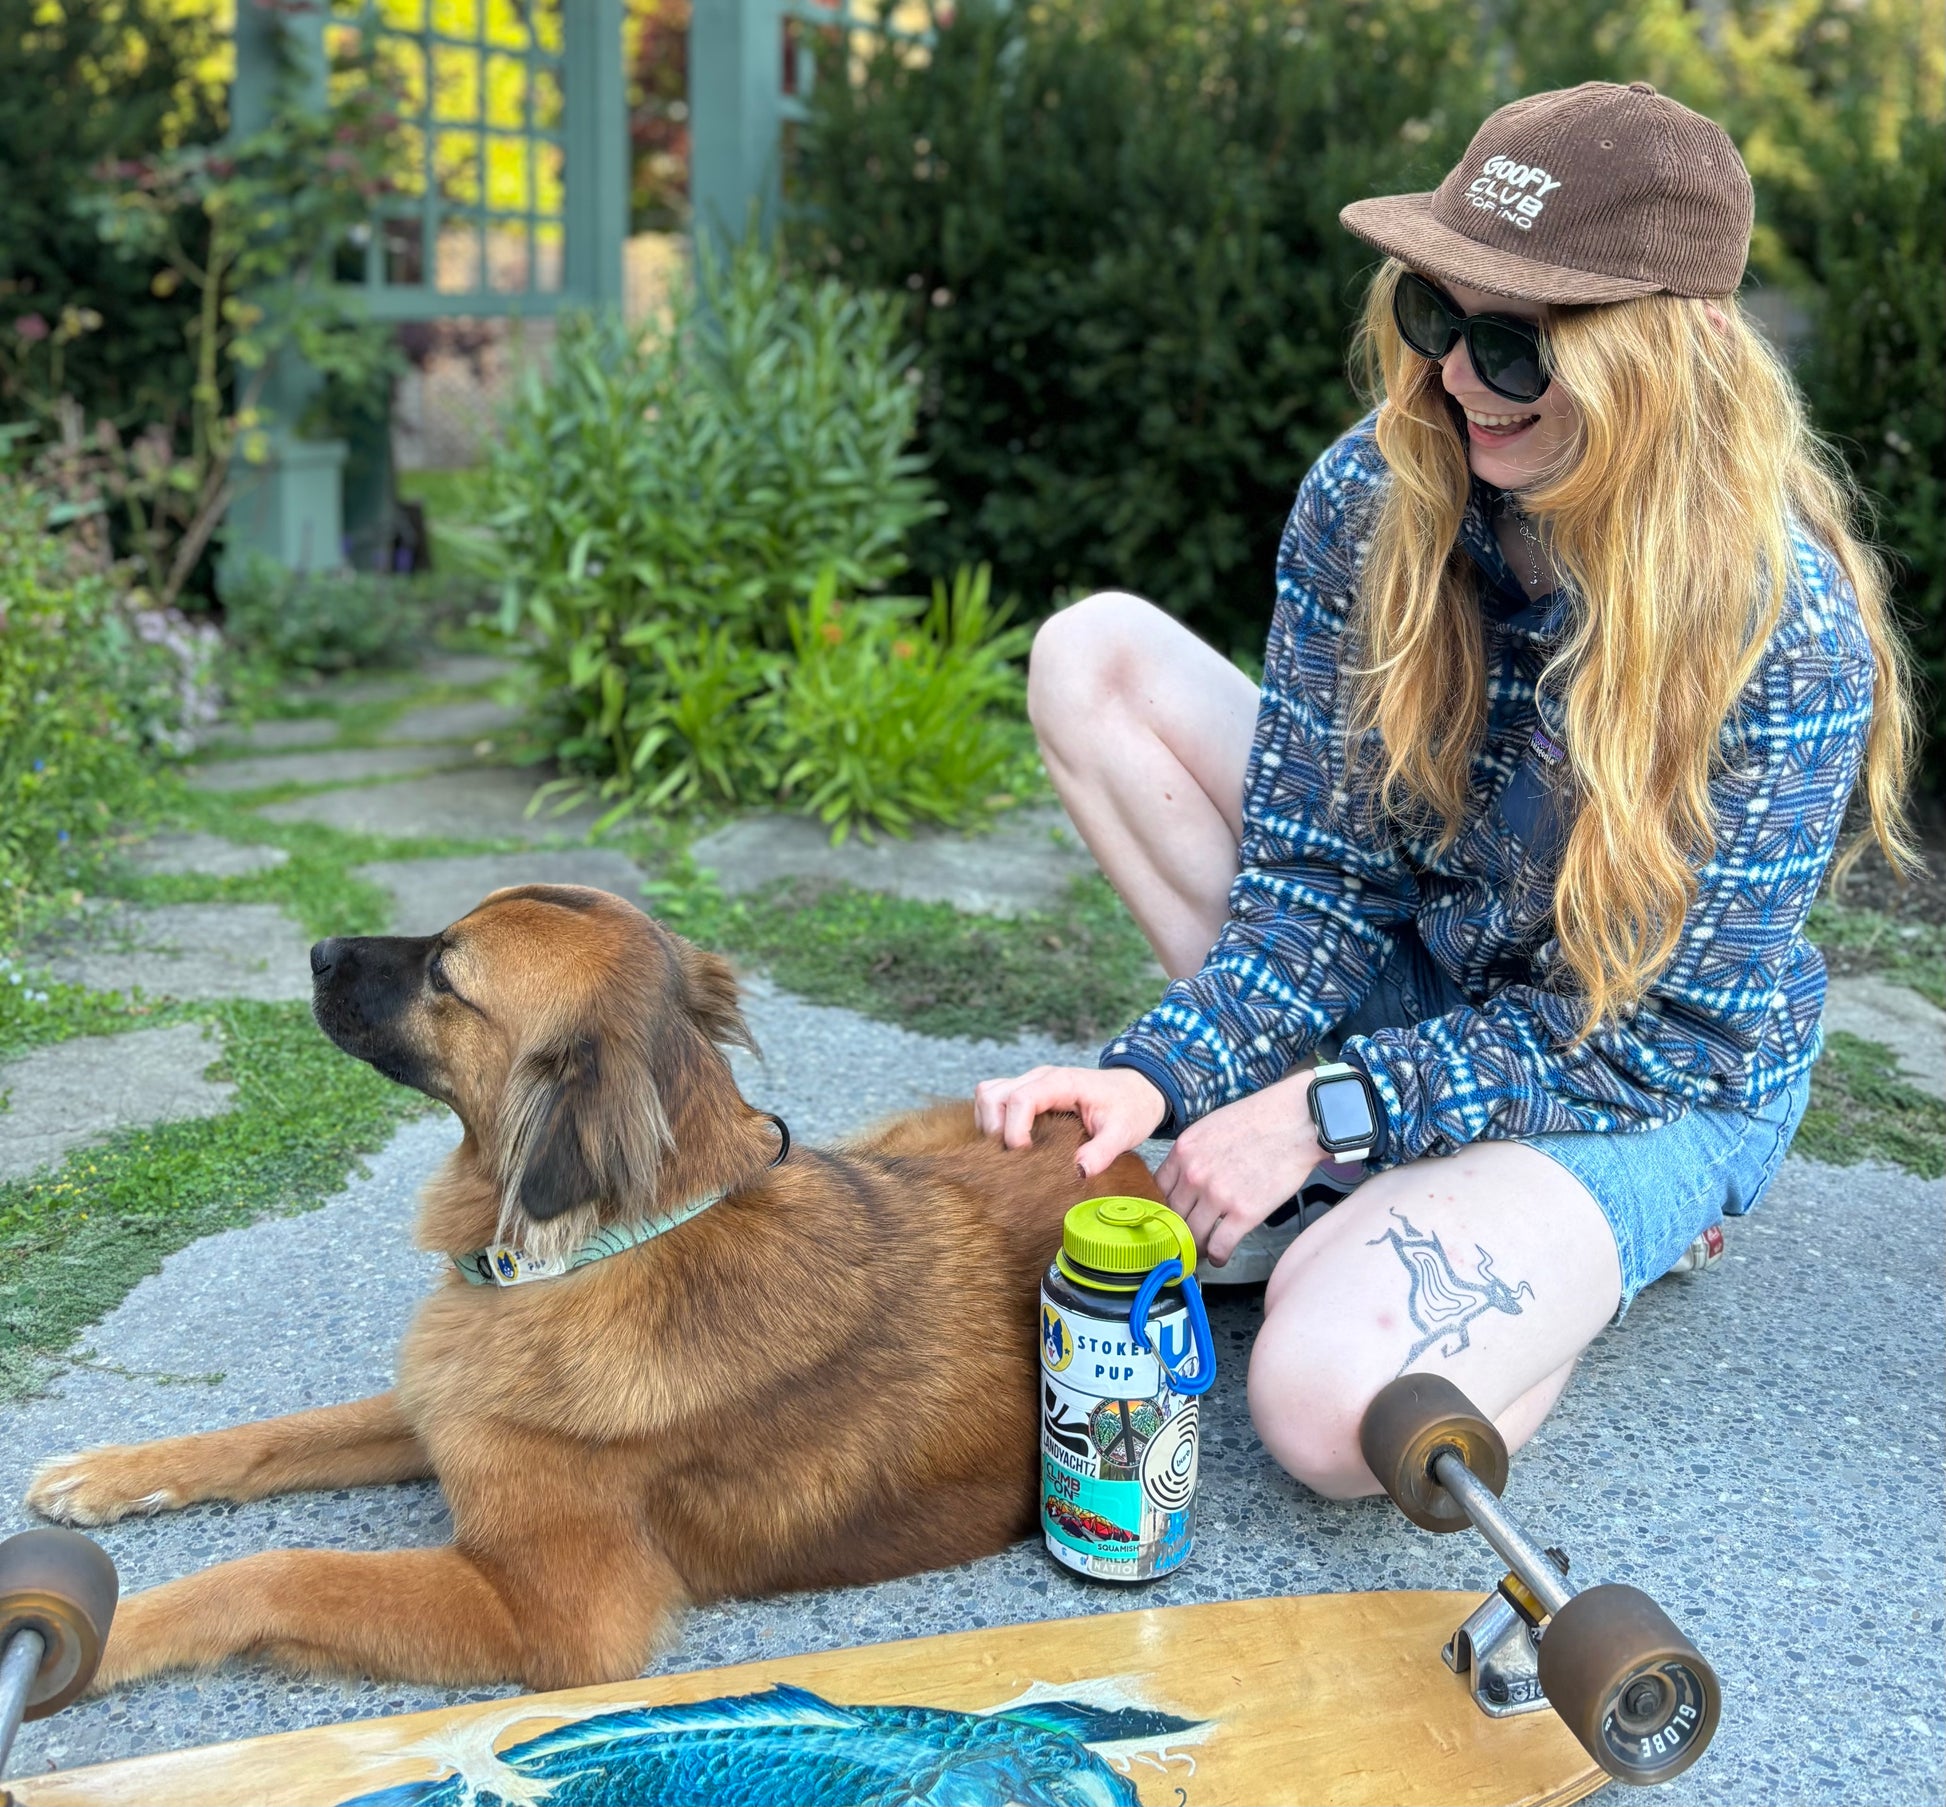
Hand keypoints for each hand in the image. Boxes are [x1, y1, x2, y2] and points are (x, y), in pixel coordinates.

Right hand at [973, 1065, 1166, 1178]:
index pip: (1020, 1100)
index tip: (1027, 1157)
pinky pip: (995, 1100)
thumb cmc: (1131, 1107)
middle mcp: (1040, 1078)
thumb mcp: (1124, 1132)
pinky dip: (994, 1122)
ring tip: (1008, 1152)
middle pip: (992, 1095)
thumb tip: (1078, 1174)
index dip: (1015, 1132)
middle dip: (994, 1130)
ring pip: (988, 1095)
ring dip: (990, 1125)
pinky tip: (1010, 1145)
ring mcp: (1031, 1083)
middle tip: (1012, 1158)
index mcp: (1061, 1083)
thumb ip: (1102, 1152)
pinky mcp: (1028, 1093)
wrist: (1138, 1090)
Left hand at [1157, 1067, 1321, 1267]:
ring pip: (1192, 1236)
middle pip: (1172, 1217)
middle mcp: (1194, 1174)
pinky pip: (1219, 1246)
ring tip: (1202, 1252)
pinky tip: (1220, 1257)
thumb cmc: (1259, 1120)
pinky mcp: (1244, 1213)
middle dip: (1177, 1232)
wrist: (1296, 1121)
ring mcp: (1218, 1195)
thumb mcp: (1210, 1128)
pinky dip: (1217, 1257)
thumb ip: (1192, 1154)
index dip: (1161, 1209)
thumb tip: (1183, 1178)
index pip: (1157, 1191)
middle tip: (1182, 1240)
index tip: (1167, 1219)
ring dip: (1196, 1248)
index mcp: (1183, 1151)